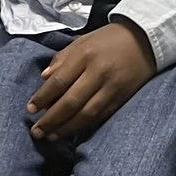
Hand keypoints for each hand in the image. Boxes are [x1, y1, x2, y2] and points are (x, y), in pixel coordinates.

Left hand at [28, 23, 155, 140]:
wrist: (146, 38)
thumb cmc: (108, 39)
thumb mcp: (82, 41)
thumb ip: (62, 59)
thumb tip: (43, 79)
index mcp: (85, 55)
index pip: (59, 81)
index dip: (42, 98)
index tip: (30, 109)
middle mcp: (98, 72)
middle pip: (71, 102)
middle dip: (51, 119)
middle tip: (36, 131)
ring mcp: (112, 87)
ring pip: (86, 114)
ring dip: (66, 128)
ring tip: (51, 136)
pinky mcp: (123, 97)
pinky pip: (101, 116)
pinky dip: (85, 126)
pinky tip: (73, 132)